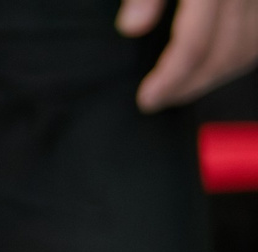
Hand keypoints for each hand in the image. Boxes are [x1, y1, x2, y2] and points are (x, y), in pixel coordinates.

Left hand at [123, 0, 257, 109]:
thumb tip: (131, 27)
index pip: (194, 46)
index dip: (170, 79)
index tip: (148, 98)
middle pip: (223, 55)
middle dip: (189, 86)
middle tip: (158, 99)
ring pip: (245, 50)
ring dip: (213, 77)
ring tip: (179, 88)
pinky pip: (256, 37)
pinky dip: (234, 58)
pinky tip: (209, 67)